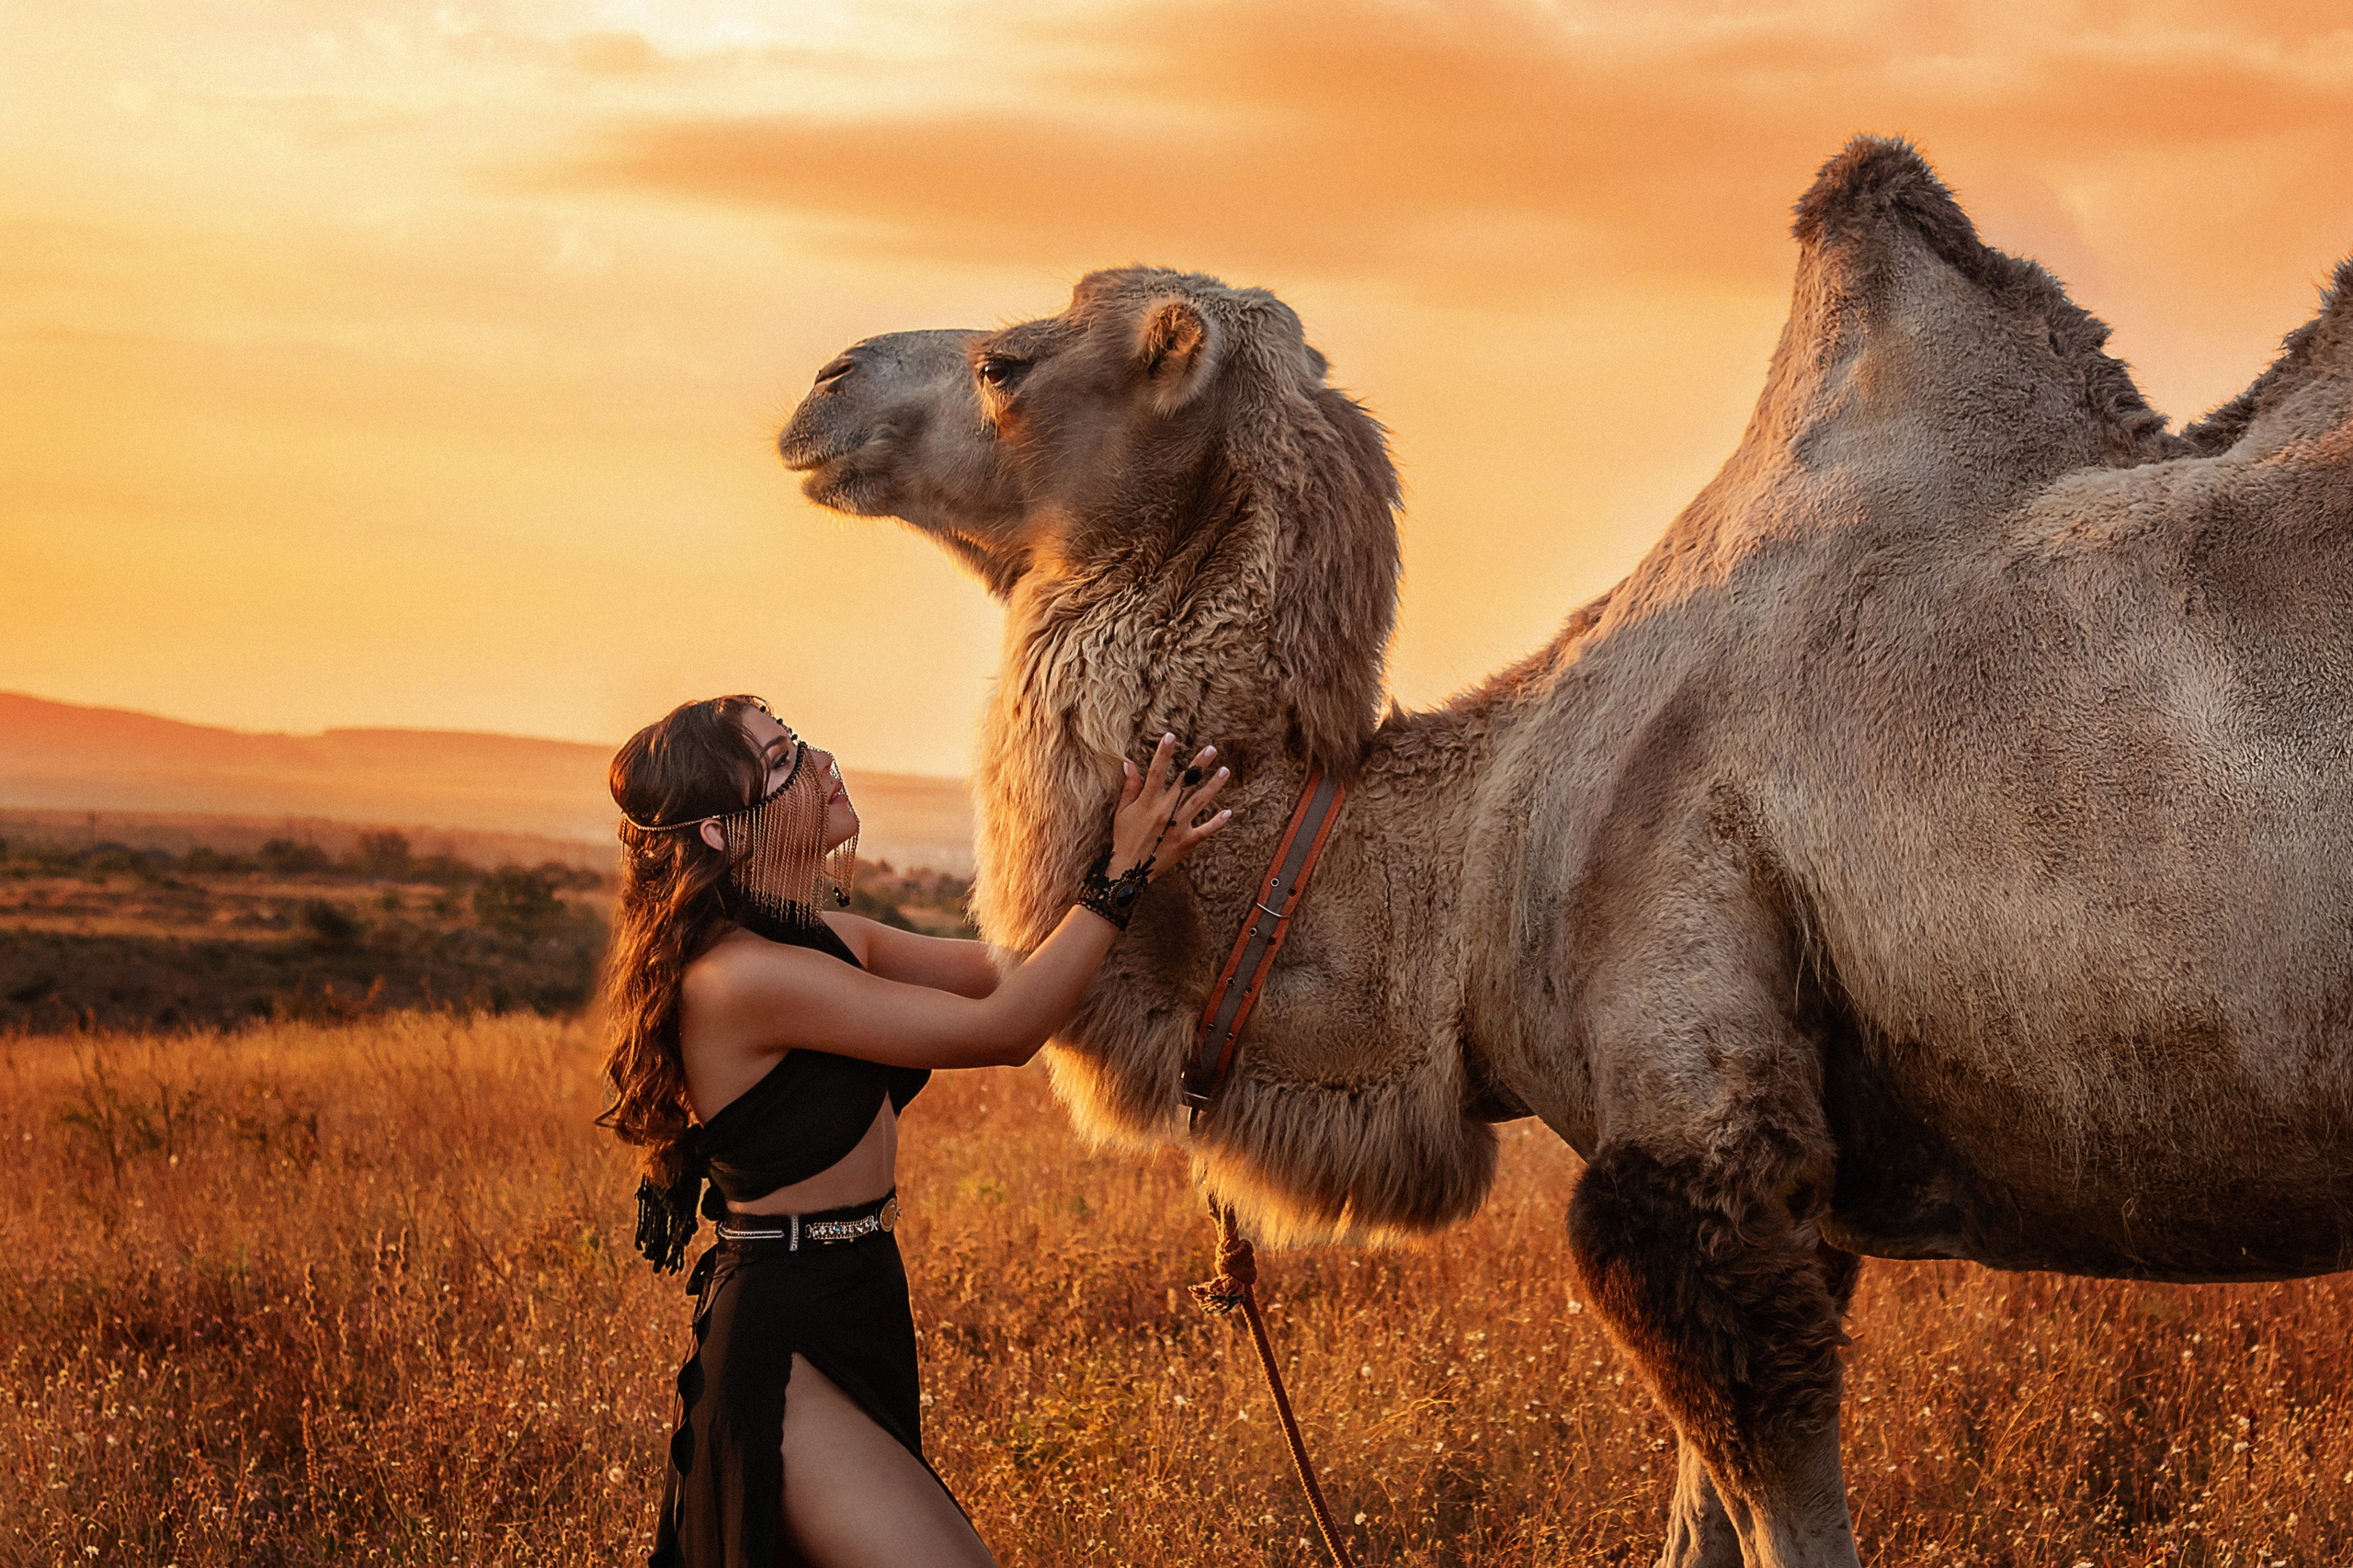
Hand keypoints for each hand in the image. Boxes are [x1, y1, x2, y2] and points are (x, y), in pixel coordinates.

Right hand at [1110, 734, 1231, 879]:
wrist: (1129, 871)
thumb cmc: (1123, 839)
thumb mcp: (1122, 812)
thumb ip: (1129, 787)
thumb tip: (1129, 764)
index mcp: (1148, 802)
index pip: (1156, 771)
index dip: (1164, 753)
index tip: (1171, 736)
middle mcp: (1165, 811)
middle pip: (1185, 783)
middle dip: (1198, 765)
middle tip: (1211, 749)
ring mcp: (1177, 826)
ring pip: (1199, 802)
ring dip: (1213, 786)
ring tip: (1225, 771)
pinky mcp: (1186, 842)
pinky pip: (1205, 831)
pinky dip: (1217, 822)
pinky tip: (1228, 812)